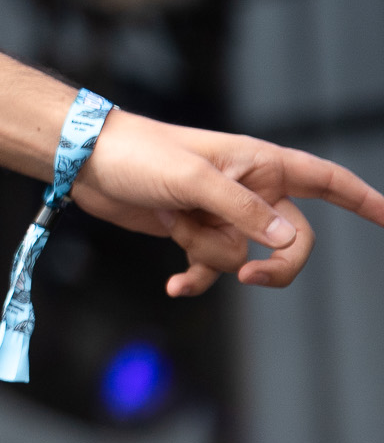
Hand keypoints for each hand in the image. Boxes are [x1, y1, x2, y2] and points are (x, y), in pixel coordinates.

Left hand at [70, 109, 383, 294]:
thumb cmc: (139, 153)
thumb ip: (242, 212)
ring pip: (243, 257)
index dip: (363, 200)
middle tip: (251, 277)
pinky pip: (209, 269)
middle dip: (276, 265)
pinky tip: (175, 288)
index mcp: (261, 164)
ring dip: (208, 252)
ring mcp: (220, 214)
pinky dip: (194, 280)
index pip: (327, 181)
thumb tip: (286, 243)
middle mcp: (248, 190)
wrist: (86, 161)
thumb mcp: (193, 179)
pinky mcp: (191, 232)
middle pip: (292, 241)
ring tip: (174, 221)